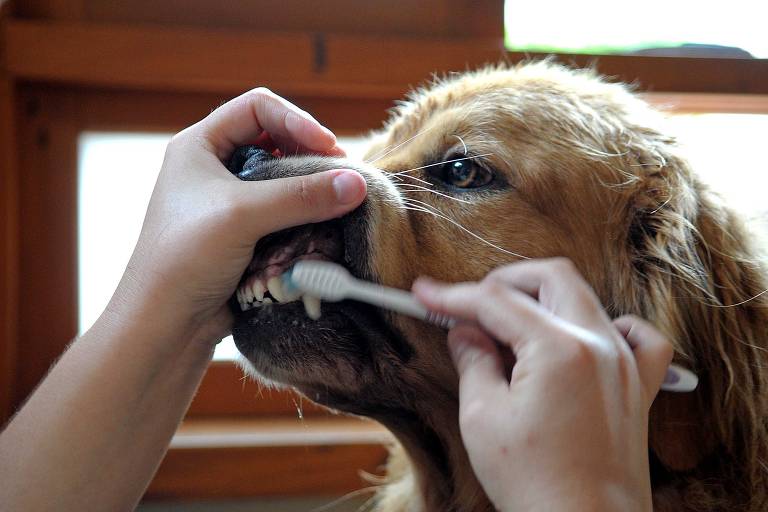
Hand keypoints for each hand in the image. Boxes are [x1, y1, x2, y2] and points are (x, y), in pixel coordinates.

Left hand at [107, 87, 366, 347]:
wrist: (163, 326)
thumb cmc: (182, 260)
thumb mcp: (242, 216)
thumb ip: (301, 196)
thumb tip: (356, 182)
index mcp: (199, 146)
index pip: (257, 108)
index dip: (296, 121)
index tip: (328, 149)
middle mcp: (214, 169)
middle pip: (276, 143)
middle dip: (309, 158)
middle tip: (341, 176)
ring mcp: (230, 205)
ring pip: (284, 183)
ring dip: (311, 193)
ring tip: (336, 205)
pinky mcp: (244, 237)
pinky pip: (284, 216)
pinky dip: (305, 220)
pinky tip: (320, 230)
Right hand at [413, 258, 672, 511]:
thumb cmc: (535, 484)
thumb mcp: (483, 419)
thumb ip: (473, 362)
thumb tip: (465, 333)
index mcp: (559, 349)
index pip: (496, 301)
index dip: (453, 296)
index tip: (424, 294)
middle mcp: (599, 345)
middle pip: (551, 278)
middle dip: (504, 281)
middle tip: (469, 304)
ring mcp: (626, 364)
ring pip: (586, 298)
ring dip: (544, 299)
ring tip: (512, 326)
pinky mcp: (638, 388)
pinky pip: (637, 336)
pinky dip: (609, 324)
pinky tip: (585, 338)